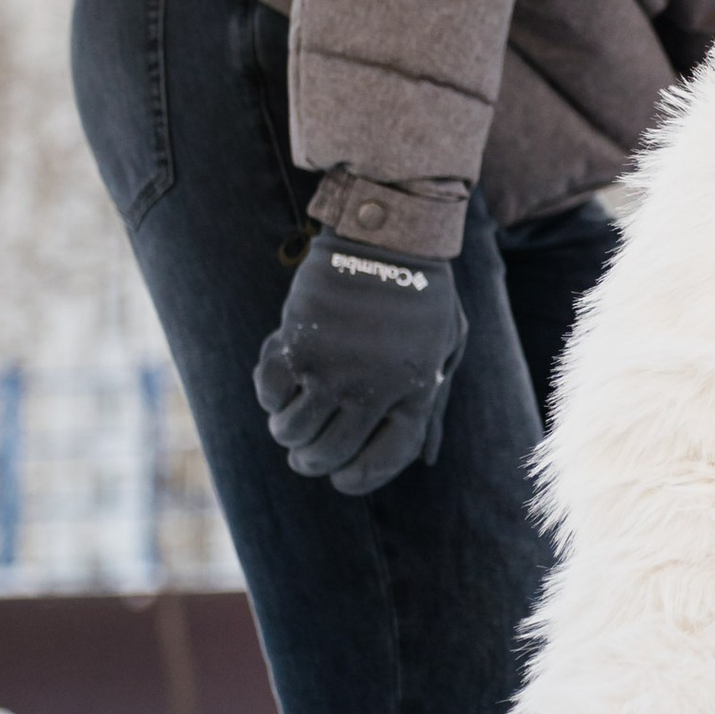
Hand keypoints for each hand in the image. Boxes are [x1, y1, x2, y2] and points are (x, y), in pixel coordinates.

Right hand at [253, 233, 466, 492]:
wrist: (391, 234)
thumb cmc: (421, 291)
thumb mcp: (446, 348)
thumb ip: (432, 403)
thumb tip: (429, 460)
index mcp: (415, 394)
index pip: (382, 461)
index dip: (357, 479)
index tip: (340, 477)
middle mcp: (374, 391)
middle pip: (327, 455)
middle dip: (309, 460)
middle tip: (302, 451)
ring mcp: (334, 370)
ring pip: (290, 431)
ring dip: (286, 429)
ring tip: (290, 415)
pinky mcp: (298, 346)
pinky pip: (269, 394)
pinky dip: (269, 394)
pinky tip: (281, 377)